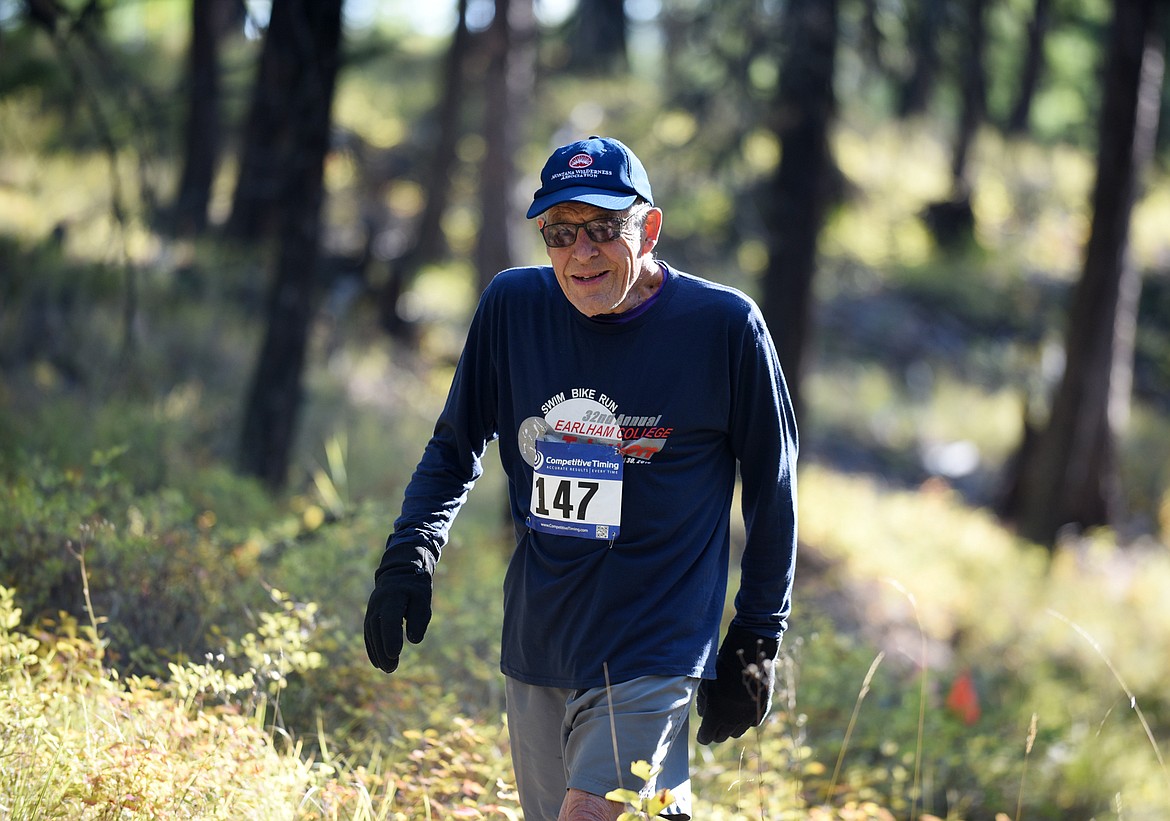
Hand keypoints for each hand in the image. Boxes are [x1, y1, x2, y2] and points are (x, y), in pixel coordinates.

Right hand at [363, 550, 432, 672]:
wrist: (401, 570)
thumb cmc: (416, 586)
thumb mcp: (423, 598)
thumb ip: (420, 618)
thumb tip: (414, 640)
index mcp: (393, 596)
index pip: (389, 619)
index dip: (390, 637)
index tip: (395, 654)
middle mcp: (378, 602)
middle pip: (377, 629)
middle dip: (383, 650)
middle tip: (392, 668)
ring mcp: (372, 608)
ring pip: (371, 633)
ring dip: (377, 652)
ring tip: (387, 669)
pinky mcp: (370, 614)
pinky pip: (368, 633)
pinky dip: (372, 648)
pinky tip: (377, 662)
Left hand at [696, 625, 778, 744]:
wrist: (750, 658)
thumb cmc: (723, 667)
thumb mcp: (706, 683)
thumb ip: (702, 702)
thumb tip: (702, 714)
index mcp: (715, 715)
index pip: (706, 738)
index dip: (702, 735)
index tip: (702, 731)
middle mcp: (732, 721)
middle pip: (720, 737)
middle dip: (715, 732)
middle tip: (713, 721)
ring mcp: (748, 718)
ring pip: (736, 733)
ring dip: (730, 727)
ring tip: (727, 713)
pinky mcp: (761, 712)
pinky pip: (751, 723)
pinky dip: (746, 719)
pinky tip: (742, 707)